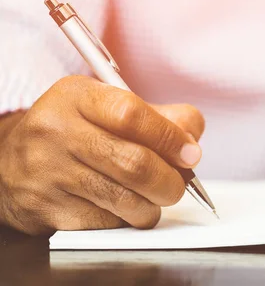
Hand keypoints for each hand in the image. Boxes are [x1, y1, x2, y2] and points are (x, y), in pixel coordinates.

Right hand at [0, 75, 204, 234]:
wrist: (13, 161)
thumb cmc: (77, 132)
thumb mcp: (110, 109)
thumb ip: (159, 118)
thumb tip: (192, 141)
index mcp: (77, 95)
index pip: (132, 114)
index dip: (170, 137)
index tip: (190, 154)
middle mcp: (56, 129)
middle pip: (134, 162)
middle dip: (170, 181)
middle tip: (178, 185)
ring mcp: (47, 170)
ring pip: (124, 199)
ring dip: (152, 205)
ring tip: (154, 198)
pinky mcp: (44, 207)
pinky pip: (104, 221)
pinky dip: (126, 219)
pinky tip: (122, 208)